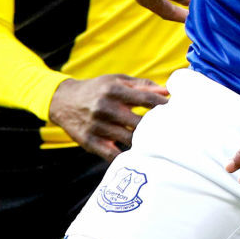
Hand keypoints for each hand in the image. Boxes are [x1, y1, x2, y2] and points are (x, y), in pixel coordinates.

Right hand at [49, 74, 168, 158]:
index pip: (146, 99)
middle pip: (140, 122)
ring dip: (144, 143)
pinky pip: (113, 155)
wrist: (62, 101)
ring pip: (129, 139)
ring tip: (158, 144)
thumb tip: (167, 91)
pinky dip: (126, 157)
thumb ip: (141, 86)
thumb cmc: (96, 90)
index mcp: (113, 90)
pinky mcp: (90, 142)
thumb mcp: (116, 81)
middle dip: (157, 127)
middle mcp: (105, 108)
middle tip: (171, 132)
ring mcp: (97, 127)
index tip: (177, 113)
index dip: (164, 107)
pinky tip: (137, 156)